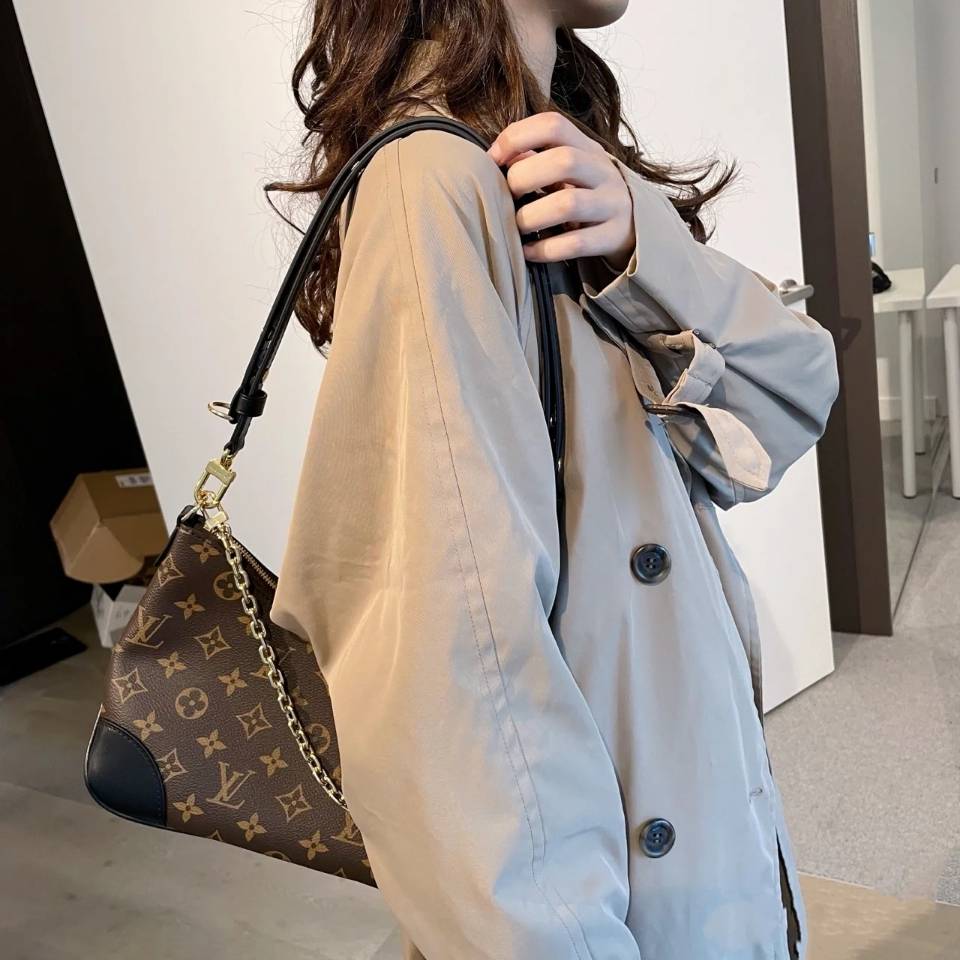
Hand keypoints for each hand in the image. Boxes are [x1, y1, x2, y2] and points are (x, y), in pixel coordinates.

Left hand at [486, 111, 635, 271]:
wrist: (632, 225)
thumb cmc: (585, 193)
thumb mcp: (568, 170)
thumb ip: (536, 158)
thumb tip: (496, 156)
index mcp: (587, 147)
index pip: (553, 125)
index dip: (517, 137)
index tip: (493, 159)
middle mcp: (603, 171)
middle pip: (563, 161)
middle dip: (523, 178)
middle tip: (507, 197)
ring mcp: (611, 204)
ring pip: (568, 204)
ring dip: (532, 217)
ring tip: (518, 226)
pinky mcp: (612, 237)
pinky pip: (576, 243)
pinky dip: (545, 249)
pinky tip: (528, 251)